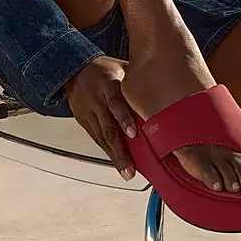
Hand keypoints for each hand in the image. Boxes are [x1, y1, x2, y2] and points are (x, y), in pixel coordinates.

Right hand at [65, 56, 136, 180]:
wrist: (75, 69)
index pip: (116, 103)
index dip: (124, 119)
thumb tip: (166, 86)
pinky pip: (96, 139)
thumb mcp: (122, 67)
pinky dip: (107, 151)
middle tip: (130, 169)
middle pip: (108, 128)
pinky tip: (118, 162)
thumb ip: (139, 79)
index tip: (133, 134)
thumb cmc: (105, 69)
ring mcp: (88, 112)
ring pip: (101, 138)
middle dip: (119, 150)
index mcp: (108, 85)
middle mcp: (96, 101)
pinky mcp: (83, 122)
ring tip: (126, 172)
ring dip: (114, 156)